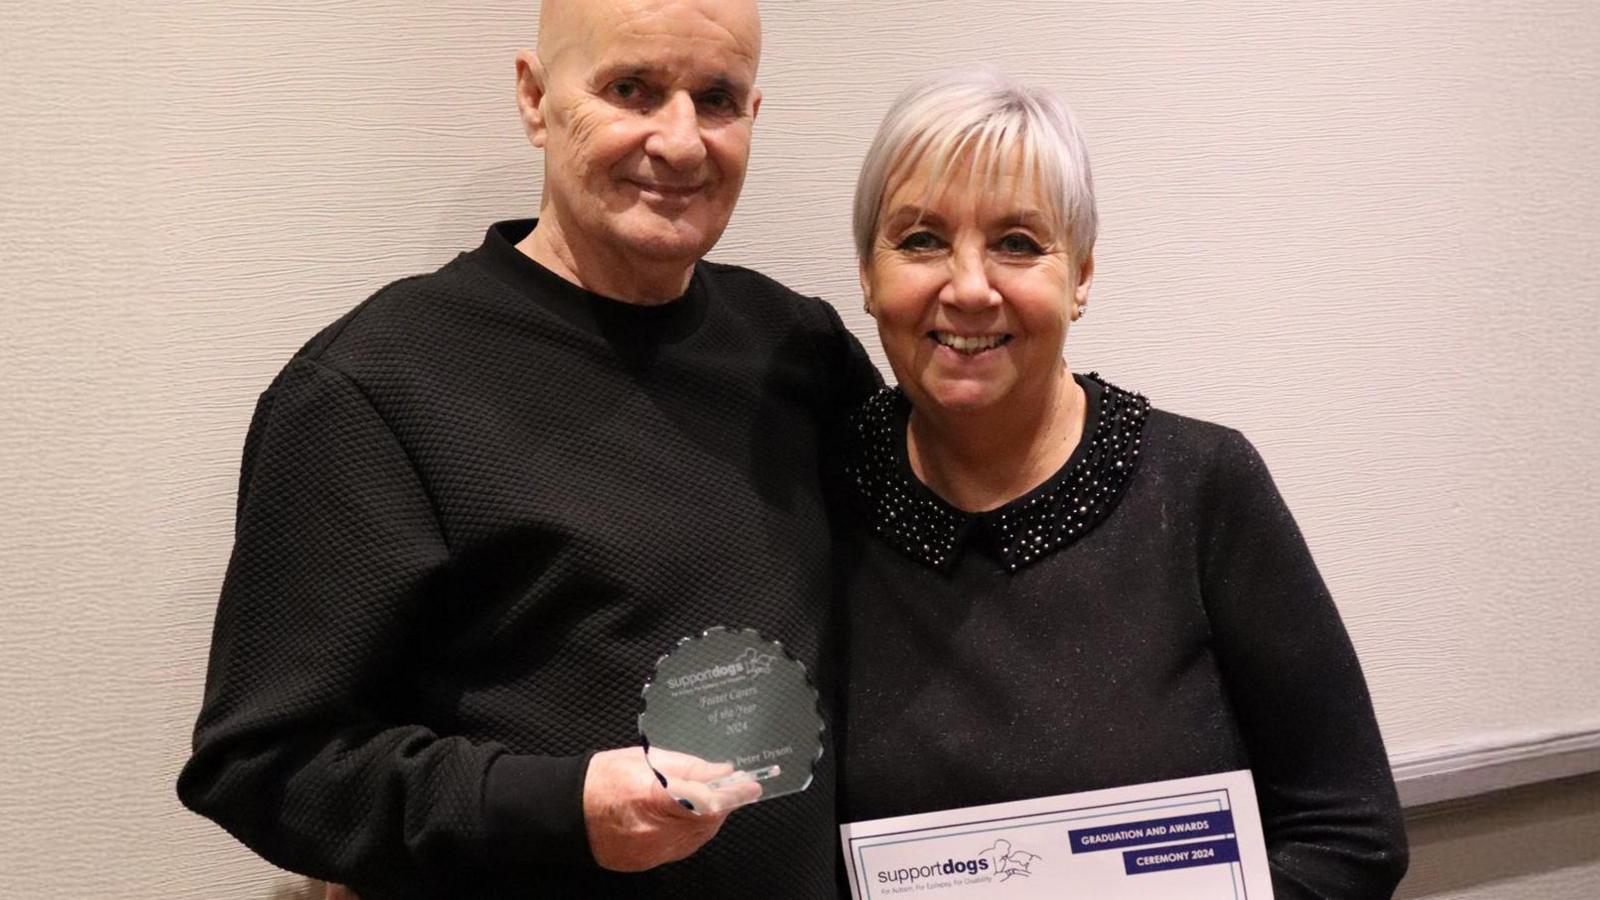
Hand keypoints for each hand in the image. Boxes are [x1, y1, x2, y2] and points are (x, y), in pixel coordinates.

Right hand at [582, 747, 760, 871]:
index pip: (703, 798)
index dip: (731, 794)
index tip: (751, 787)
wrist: (567, 812)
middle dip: (721, 804)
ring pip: (697, 837)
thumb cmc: (604, 778)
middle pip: (705, 821)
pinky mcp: (646, 863)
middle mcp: (652, 830)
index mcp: (650, 796)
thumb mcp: (646, 758)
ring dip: (709, 818)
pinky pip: (681, 848)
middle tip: (730, 787)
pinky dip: (691, 831)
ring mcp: (650, 851)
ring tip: (705, 797)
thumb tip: (722, 771)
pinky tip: (686, 816)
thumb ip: (689, 767)